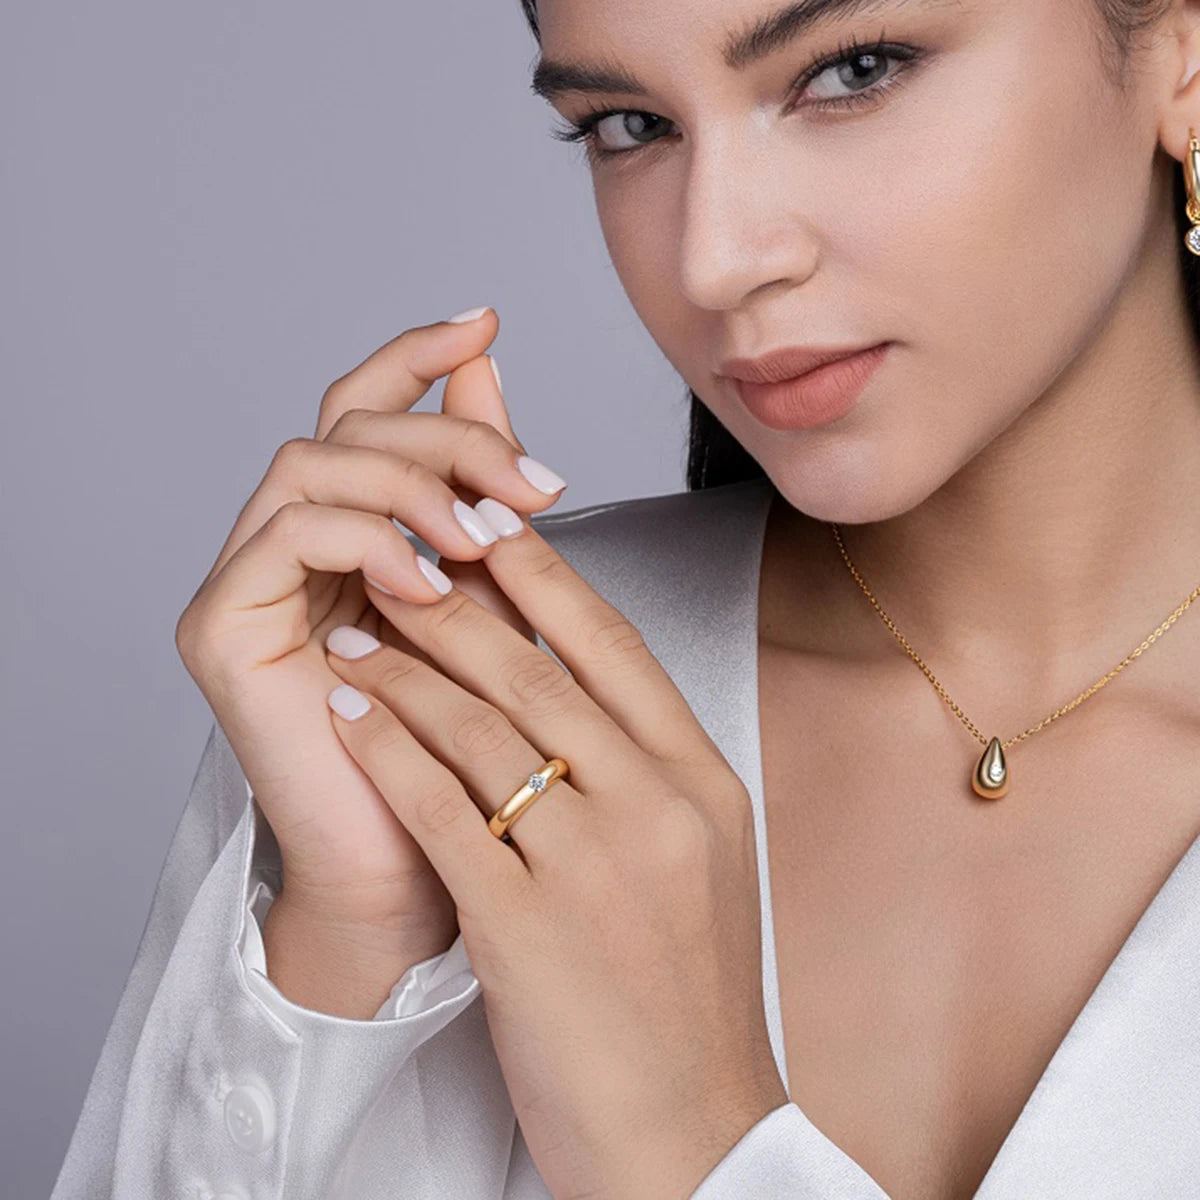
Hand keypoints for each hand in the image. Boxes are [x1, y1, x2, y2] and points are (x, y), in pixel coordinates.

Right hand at [174, 306, 566, 961]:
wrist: (427, 868)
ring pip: (313, 465)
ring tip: (488, 540)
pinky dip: (366, 540)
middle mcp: (289, 545)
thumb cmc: (470, 745)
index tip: (488, 323)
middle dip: (449, 437)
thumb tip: (492, 368)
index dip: (417, 356)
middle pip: (347, 426)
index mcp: (351, 531)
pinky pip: (285, 536)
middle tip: (535, 482)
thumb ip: (480, 485)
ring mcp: (248, 583)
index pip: (364, 409)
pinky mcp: (221, 629)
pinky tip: (429, 582)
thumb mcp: (495, 591)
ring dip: (412, 485)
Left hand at [319, 519, 788, 1197]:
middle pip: (537, 672)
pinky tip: (350, 715)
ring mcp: (593, 866)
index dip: (548, 577)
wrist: (696, 1136)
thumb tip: (579, 689)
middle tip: (399, 558)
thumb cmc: (691, 997)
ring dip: (405, 671)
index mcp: (704, 781)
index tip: (493, 527)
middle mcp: (655, 807)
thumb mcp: (701, 858)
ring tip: (353, 635)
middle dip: (456, 604)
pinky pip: (440, 810)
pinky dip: (387, 751)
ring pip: (480, 729)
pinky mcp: (526, 930)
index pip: (617, 647)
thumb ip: (649, 769)